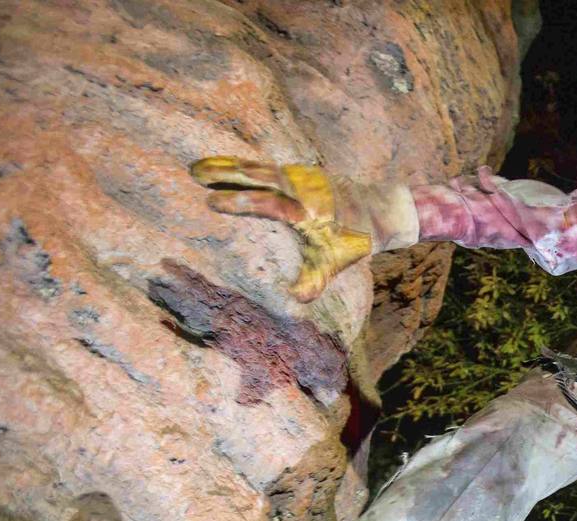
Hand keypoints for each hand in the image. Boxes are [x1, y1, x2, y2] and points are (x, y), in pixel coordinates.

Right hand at [189, 157, 414, 300]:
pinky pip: (269, 165)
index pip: (265, 203)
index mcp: (305, 209)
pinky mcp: (303, 171)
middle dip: (224, 173)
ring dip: (230, 165)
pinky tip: (230, 166)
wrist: (381, 209)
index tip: (211, 202)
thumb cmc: (355, 238)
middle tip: (194, 172)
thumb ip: (313, 280)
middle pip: (257, 175)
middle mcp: (301, 187)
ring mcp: (301, 175)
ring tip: (202, 165)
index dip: (239, 202)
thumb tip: (294, 300)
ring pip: (260, 166)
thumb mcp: (335, 261)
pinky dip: (248, 164)